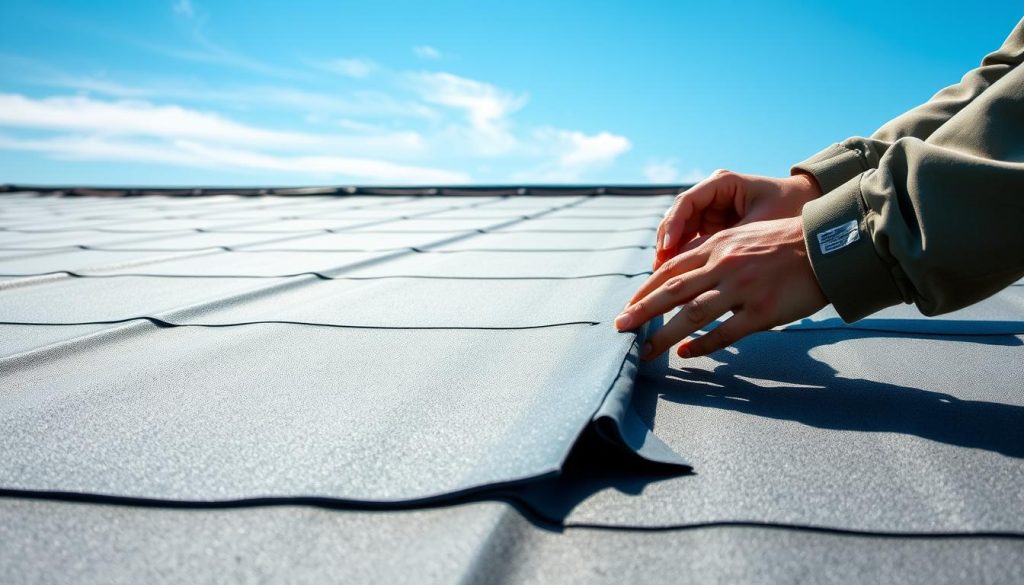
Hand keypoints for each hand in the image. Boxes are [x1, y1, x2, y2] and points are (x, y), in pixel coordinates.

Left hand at [616, 216, 826, 359]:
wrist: (828, 245)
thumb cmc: (786, 242)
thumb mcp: (743, 236)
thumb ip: (716, 252)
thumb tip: (689, 275)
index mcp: (718, 245)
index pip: (670, 269)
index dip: (645, 289)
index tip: (628, 305)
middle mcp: (724, 265)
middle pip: (672, 292)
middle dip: (642, 312)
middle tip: (620, 329)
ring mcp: (743, 289)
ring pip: (692, 315)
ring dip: (664, 335)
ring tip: (646, 351)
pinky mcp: (763, 311)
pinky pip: (725, 333)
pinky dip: (703, 345)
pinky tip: (686, 354)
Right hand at [654, 169, 821, 269]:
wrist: (812, 217)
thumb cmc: (789, 213)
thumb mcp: (761, 226)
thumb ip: (732, 243)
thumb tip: (706, 266)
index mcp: (722, 183)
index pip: (686, 202)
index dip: (673, 225)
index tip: (668, 248)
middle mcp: (712, 194)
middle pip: (677, 218)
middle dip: (666, 244)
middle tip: (657, 270)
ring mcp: (711, 211)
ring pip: (681, 232)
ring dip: (671, 254)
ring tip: (663, 278)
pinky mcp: (715, 228)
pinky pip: (693, 242)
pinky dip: (685, 260)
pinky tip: (679, 279)